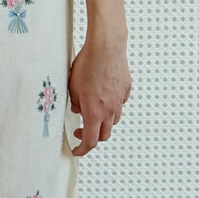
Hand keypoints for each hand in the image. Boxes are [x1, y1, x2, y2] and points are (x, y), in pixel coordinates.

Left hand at [67, 37, 131, 155]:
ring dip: (103, 123)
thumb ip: (75, 103)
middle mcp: (110, 110)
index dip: (82, 149)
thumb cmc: (87, 64)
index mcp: (94, 112)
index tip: (77, 150)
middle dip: (92, 137)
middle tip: (81, 130)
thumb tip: (78, 109)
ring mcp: (119, 100)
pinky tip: (104, 98)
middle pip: (104, 135)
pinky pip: (120, 104)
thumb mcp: (72, 87)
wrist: (106, 47)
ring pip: (113, 120)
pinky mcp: (126, 89)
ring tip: (93, 113)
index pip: (90, 141)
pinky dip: (112, 107)